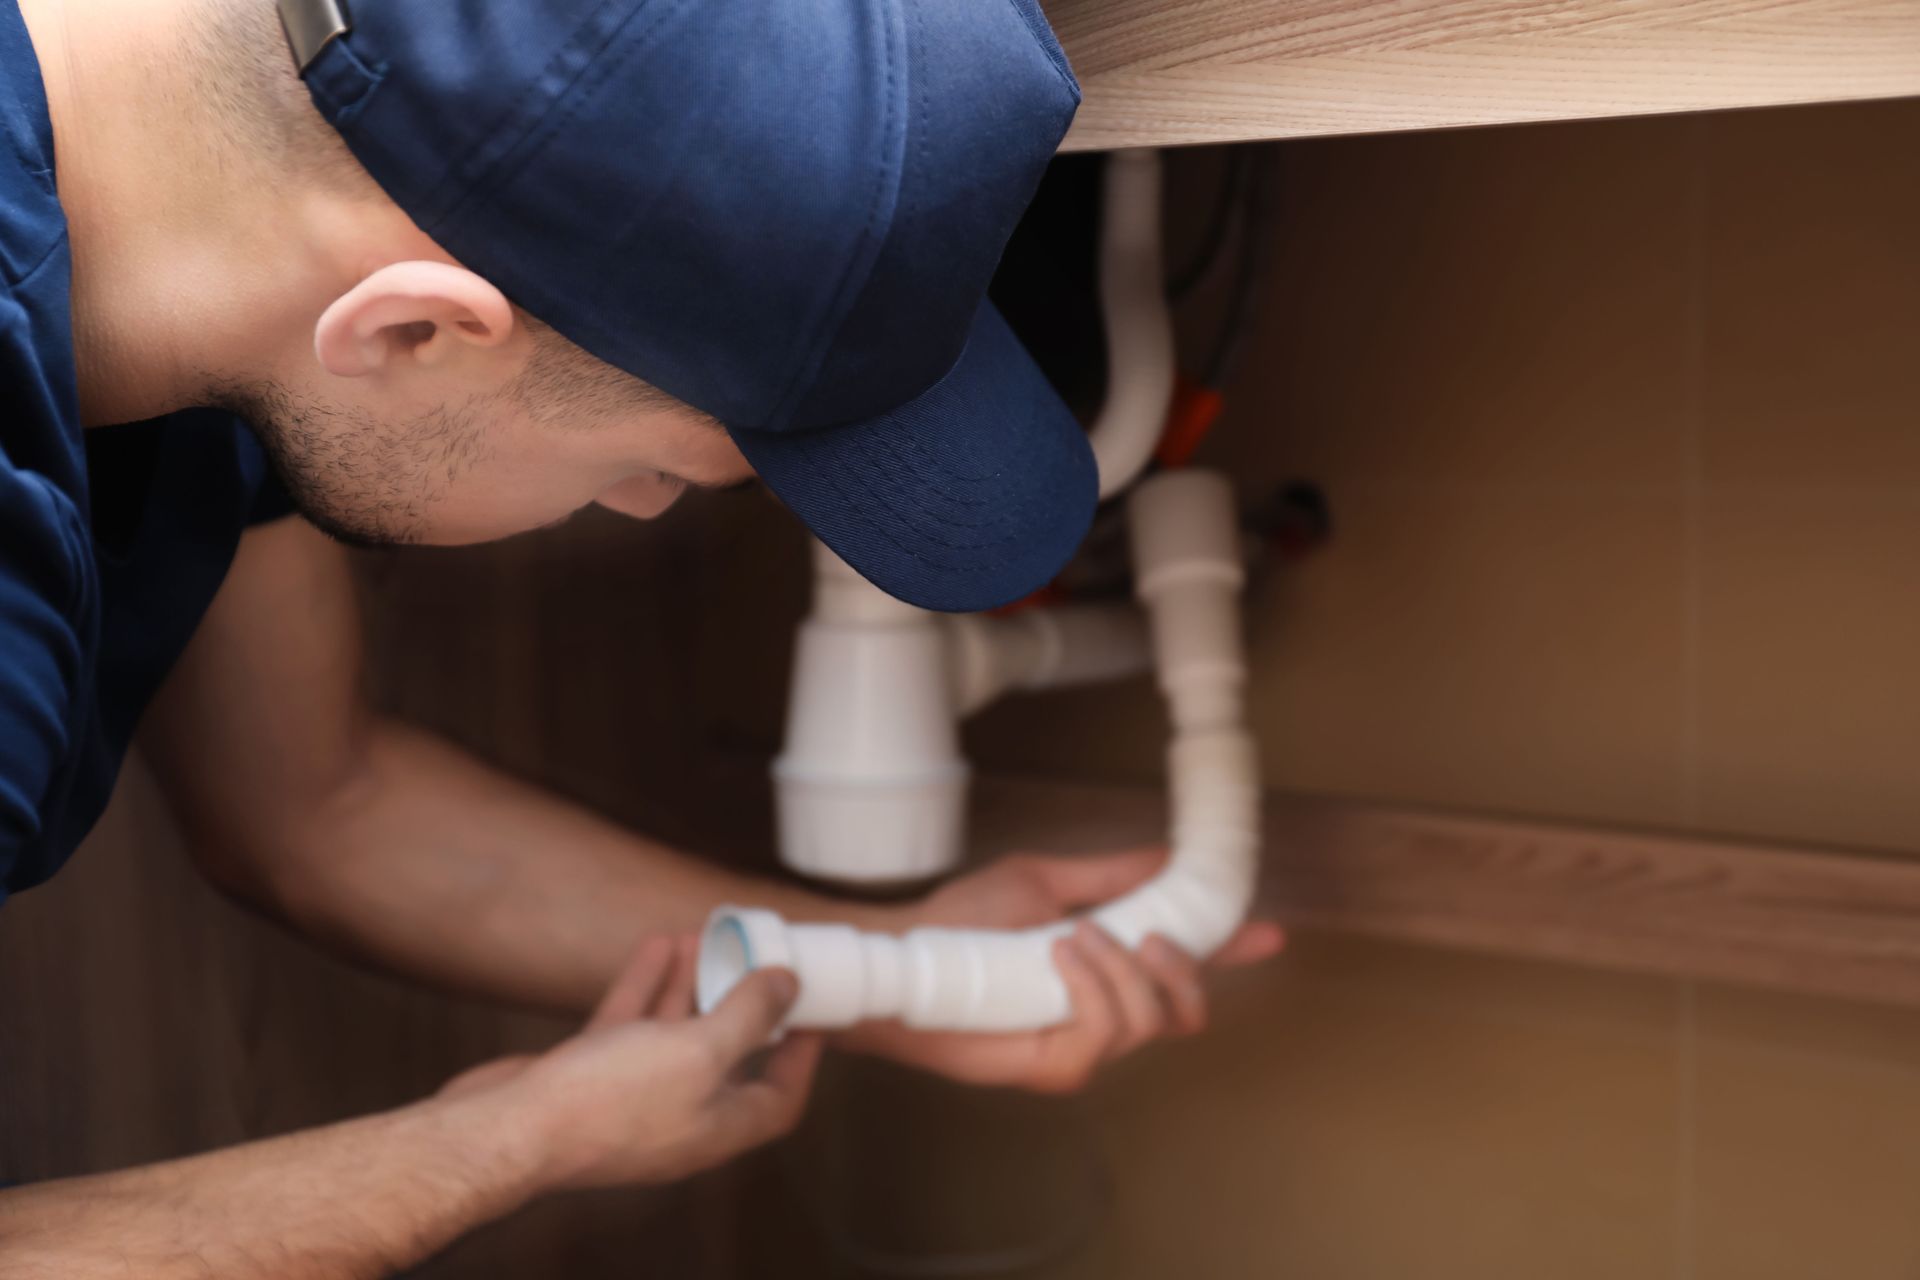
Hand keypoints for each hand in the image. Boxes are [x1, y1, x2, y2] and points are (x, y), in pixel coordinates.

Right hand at [445, 936, 822, 1192]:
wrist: (508, 1130)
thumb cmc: (607, 1102)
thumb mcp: (698, 1052)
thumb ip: (748, 1016)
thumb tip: (790, 986)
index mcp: (717, 1127)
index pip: (779, 1099)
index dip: (802, 1057)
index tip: (813, 1013)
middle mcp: (679, 1117)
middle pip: (726, 1059)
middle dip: (740, 1005)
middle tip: (757, 960)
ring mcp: (632, 1097)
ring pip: (674, 1034)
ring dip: (692, 984)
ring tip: (706, 936)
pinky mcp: (590, 1077)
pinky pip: (629, 1025)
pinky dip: (647, 985)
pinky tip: (656, 945)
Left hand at [838, 849, 1283, 1093]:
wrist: (908, 954)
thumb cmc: (965, 922)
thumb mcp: (1047, 882)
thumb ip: (1111, 876)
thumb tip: (1168, 855)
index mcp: (1111, 968)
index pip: (1187, 968)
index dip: (1231, 951)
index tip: (1267, 930)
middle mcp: (1106, 1012)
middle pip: (1187, 1010)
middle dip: (1185, 967)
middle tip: (1153, 933)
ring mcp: (1084, 1046)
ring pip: (1150, 1020)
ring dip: (1122, 970)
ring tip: (1073, 936)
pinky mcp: (1055, 1068)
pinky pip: (1103, 1036)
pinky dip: (1092, 990)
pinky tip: (1060, 960)